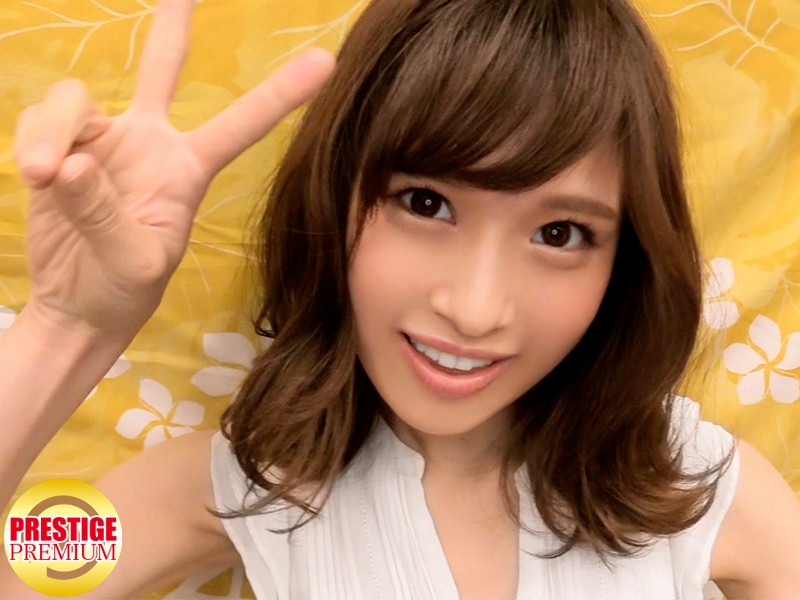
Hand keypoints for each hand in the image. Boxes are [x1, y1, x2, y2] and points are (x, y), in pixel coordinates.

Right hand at [13, 0, 333, 338]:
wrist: (77, 304)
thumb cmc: (122, 289)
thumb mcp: (132, 262)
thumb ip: (105, 214)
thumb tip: (72, 162)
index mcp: (188, 169)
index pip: (241, 125)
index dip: (280, 93)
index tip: (326, 61)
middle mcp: (151, 143)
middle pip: (163, 68)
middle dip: (173, 27)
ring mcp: (105, 140)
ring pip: (75, 100)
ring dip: (54, 132)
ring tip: (46, 176)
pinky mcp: (59, 145)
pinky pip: (40, 119)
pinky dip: (33, 140)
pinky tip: (36, 174)